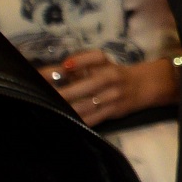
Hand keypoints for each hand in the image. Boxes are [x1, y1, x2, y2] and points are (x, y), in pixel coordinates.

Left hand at [42, 50, 173, 126]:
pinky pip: (93, 119)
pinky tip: (65, 122)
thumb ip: (82, 59)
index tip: (36, 75)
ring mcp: (112, 98)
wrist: (145, 86)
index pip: (78, 64)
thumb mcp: (102, 60)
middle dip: (60, 94)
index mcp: (103, 66)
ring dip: (66, 110)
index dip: (58, 70)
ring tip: (48, 112)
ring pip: (85, 106)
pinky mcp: (113, 112)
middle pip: (80, 88)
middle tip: (38, 97)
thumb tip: (63, 67)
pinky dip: (79, 121)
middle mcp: (109, 80)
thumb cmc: (116, 73)